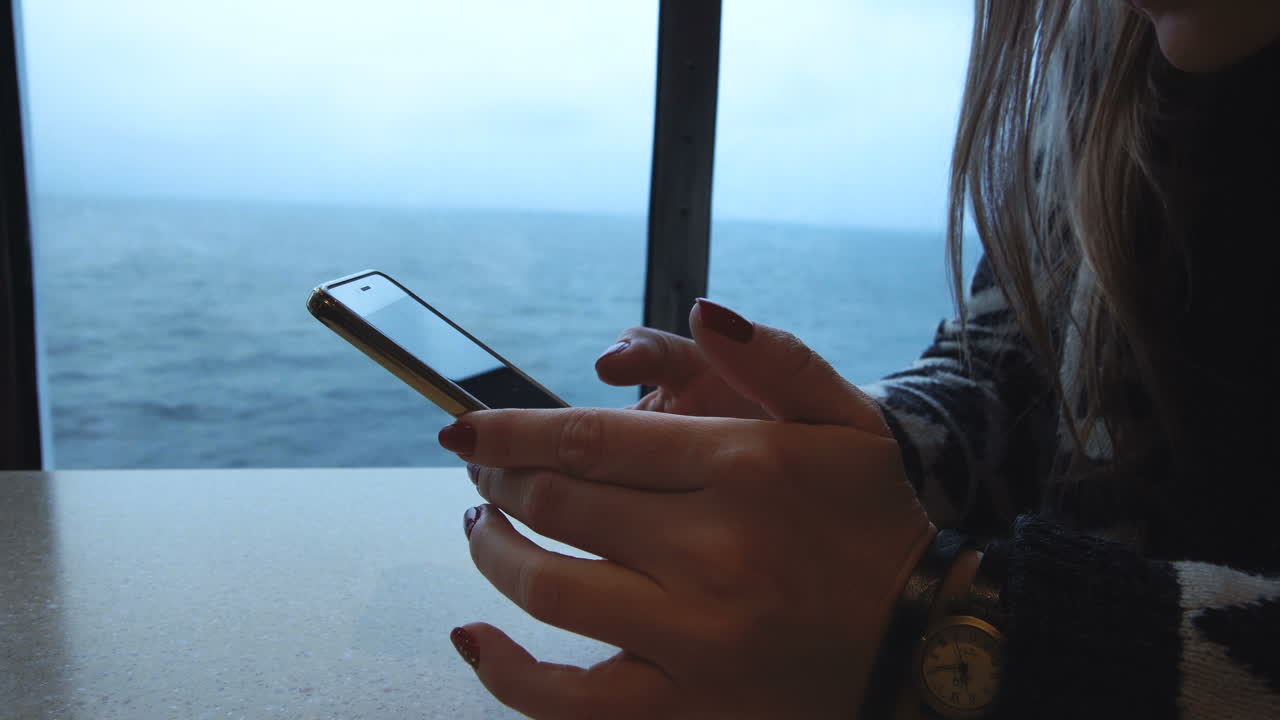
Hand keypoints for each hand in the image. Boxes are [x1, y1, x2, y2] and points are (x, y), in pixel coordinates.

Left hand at [441, 300, 933, 718]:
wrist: (927, 641)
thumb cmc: (876, 524)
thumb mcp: (849, 421)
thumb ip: (775, 357)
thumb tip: (701, 313)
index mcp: (741, 469)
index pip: (586, 438)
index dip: (506, 430)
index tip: (465, 428)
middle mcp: (711, 550)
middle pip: (556, 503)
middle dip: (496, 479)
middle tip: (481, 471)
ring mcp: (695, 635)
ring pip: (547, 588)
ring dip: (490, 551)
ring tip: (482, 528)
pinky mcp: (688, 705)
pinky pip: (571, 700)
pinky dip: (508, 673)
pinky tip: (474, 641)